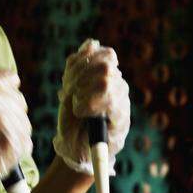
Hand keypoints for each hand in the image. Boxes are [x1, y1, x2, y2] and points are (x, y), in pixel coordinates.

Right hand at [0, 69, 32, 192]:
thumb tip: (1, 77)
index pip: (10, 78)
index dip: (6, 90)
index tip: (0, 101)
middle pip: (19, 99)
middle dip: (10, 111)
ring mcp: (2, 120)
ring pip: (23, 120)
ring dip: (14, 129)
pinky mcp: (12, 142)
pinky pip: (25, 139)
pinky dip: (16, 146)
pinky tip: (1, 150)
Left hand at [52, 39, 130, 174]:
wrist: (73, 150)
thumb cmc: (71, 119)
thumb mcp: (69, 88)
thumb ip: (79, 66)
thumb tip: (91, 42)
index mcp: (108, 76)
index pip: (105, 54)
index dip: (84, 62)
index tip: (69, 79)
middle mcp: (119, 86)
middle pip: (105, 65)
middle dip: (80, 78)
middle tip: (70, 95)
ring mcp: (123, 102)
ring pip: (106, 81)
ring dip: (83, 91)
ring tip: (76, 106)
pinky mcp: (122, 119)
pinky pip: (111, 102)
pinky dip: (89, 105)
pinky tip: (81, 112)